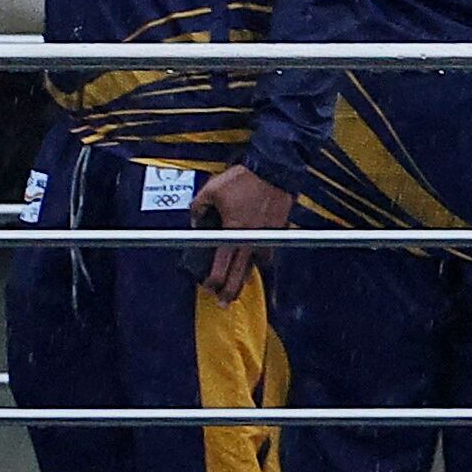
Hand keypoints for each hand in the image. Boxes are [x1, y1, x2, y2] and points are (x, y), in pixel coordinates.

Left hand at [192, 162, 290, 303]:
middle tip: (225, 303)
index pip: (221, 265)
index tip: (209, 287)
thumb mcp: (211, 189)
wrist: (273, 169)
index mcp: (232, 232)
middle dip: (230, 291)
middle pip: (239, 274)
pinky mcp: (277, 230)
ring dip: (247, 275)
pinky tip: (257, 259)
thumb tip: (194, 220)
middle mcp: (250, 239)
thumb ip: (198, 207)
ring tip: (240, 283)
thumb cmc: (243, 179)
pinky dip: (261, 257)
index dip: (214, 280)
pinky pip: (268, 250)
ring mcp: (265, 236)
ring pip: (256, 265)